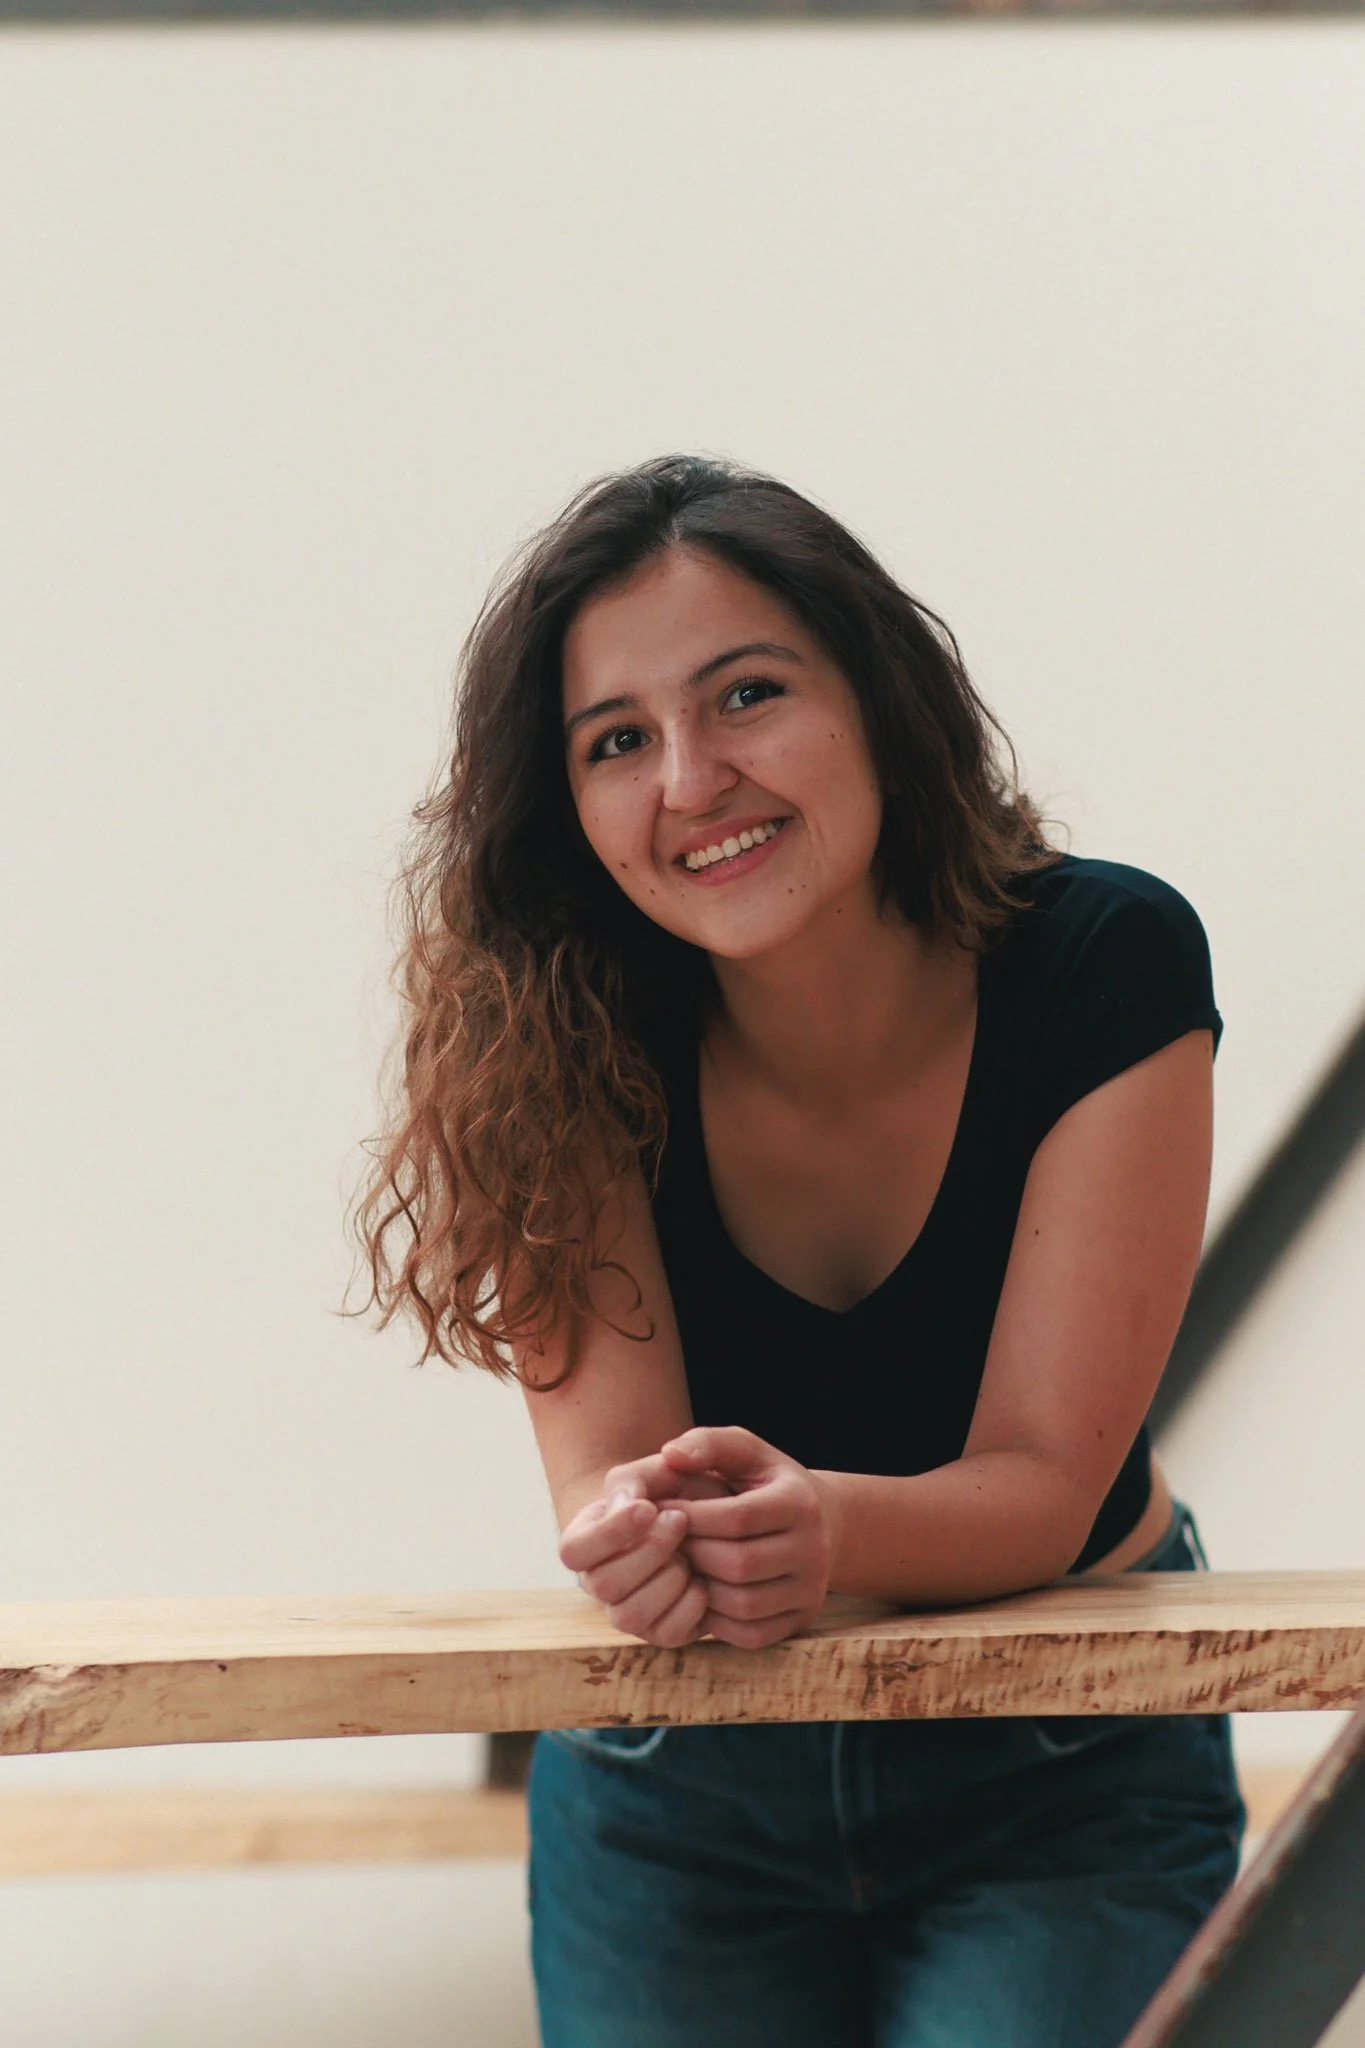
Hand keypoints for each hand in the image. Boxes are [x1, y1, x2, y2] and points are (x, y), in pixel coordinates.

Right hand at [558, 1488, 709, 1647]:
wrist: (702, 1517)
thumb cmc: (667, 1490)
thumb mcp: (649, 1473)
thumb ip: (631, 1480)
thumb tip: (621, 1505)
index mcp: (583, 1544)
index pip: (573, 1551)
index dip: (609, 1533)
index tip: (648, 1507)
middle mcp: (598, 1584)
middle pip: (602, 1585)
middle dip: (648, 1551)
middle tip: (679, 1520)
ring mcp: (627, 1613)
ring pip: (629, 1616)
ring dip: (667, 1579)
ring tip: (689, 1551)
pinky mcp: (661, 1631)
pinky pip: (667, 1633)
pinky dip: (690, 1604)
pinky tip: (701, 1577)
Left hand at [660, 1427, 837, 1647]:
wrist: (822, 1521)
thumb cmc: (767, 1482)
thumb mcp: (746, 1451)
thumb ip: (708, 1444)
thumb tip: (670, 1454)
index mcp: (799, 1502)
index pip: (738, 1517)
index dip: (691, 1516)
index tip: (660, 1511)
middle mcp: (814, 1548)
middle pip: (740, 1564)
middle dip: (694, 1554)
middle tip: (665, 1544)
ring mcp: (812, 1589)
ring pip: (745, 1604)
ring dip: (702, 1589)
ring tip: (681, 1567)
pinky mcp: (803, 1618)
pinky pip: (753, 1633)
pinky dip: (719, 1621)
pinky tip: (701, 1594)